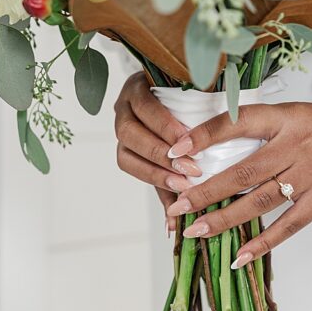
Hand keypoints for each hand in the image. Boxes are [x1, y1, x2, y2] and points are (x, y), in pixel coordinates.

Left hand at [114, 72, 201, 230]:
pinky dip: (163, 116)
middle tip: (189, 169)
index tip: (183, 186)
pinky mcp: (137, 82)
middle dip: (157, 159)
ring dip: (160, 138)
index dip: (153, 176)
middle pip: (128, 144)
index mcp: (128, 144)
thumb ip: (172, 189)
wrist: (183, 87)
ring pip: (131, 123)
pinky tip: (185, 126)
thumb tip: (174, 228)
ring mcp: (126, 102)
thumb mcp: (175, 159)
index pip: (129, 163)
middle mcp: (122, 123)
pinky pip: (143, 100)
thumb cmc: (179, 132)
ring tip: (187, 147)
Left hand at [165, 102, 311, 267]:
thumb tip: (197, 144)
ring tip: (196, 231)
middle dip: (206, 192)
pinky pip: (288, 225)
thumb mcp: (284, 113)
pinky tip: (239, 256)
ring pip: (261, 201)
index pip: (237, 123)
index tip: (174, 152)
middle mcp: (296, 146)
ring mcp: (311, 175)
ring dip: (225, 219)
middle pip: (244, 172)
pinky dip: (263, 243)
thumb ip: (249, 126)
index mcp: (282, 118)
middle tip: (177, 206)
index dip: (204, 137)